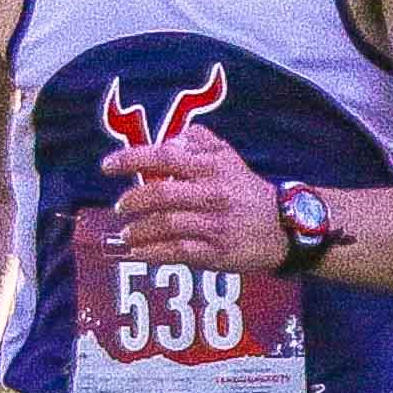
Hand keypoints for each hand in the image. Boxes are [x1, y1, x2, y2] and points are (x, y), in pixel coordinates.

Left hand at [103, 123, 287, 273]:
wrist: (285, 227)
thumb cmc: (247, 191)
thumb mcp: (229, 157)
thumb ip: (199, 141)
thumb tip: (168, 139)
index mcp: (213, 167)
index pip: (165, 157)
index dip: (131, 160)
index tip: (107, 166)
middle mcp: (213, 194)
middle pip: (160, 194)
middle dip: (132, 201)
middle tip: (120, 206)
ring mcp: (215, 224)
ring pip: (165, 225)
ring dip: (138, 230)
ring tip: (127, 233)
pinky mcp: (217, 252)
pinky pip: (177, 252)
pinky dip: (152, 253)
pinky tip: (138, 253)